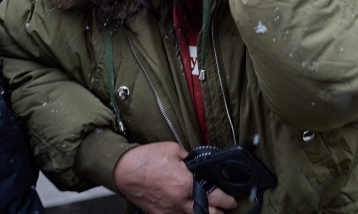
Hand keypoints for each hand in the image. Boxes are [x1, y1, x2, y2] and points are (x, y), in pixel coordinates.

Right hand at [113, 142, 236, 213]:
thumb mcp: (174, 150)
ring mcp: (170, 211)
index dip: (228, 200)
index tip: (233, 200)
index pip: (216, 198)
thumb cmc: (147, 159)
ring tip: (209, 209)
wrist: (124, 171)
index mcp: (187, 184)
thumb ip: (191, 159)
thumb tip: (200, 164)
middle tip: (225, 207)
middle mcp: (180, 202)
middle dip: (220, 212)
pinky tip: (189, 209)